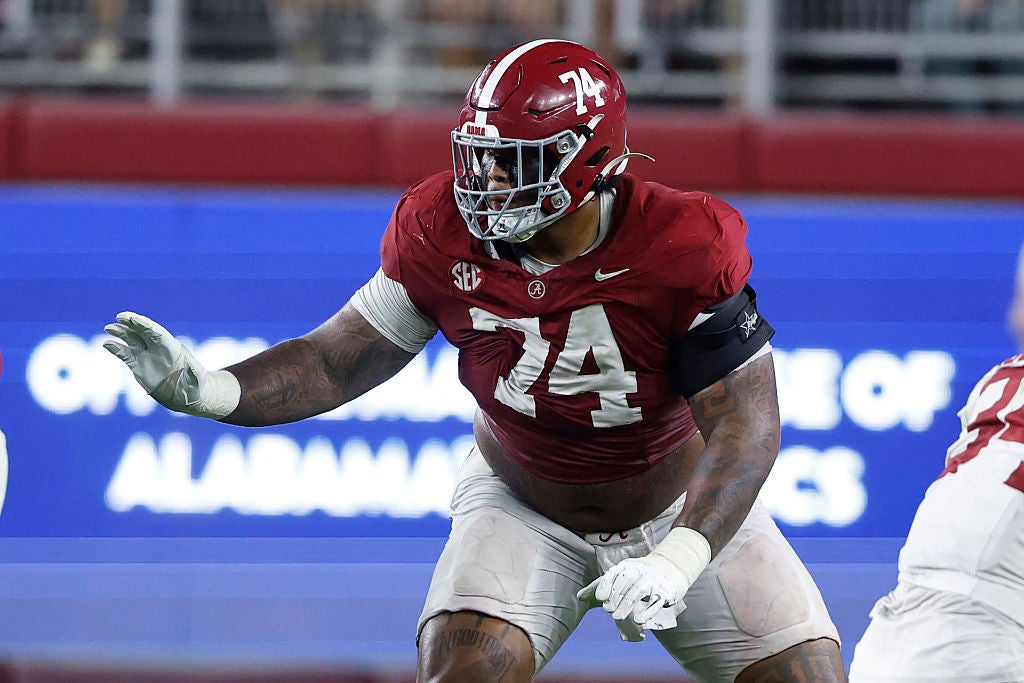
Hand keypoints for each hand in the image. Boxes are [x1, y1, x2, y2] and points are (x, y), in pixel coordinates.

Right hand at [103, 311, 239, 417]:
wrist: (185, 396)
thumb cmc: (195, 386)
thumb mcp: (197, 379)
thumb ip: (193, 371)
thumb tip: (191, 364)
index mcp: (172, 347)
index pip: (157, 332)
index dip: (145, 324)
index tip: (134, 318)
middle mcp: (157, 348)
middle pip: (143, 331)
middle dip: (132, 323)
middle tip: (119, 316)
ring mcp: (146, 356)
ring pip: (131, 340)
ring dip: (120, 332)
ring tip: (109, 327)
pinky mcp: (137, 366)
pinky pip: (124, 355)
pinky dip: (116, 349)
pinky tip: (107, 344)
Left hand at [577, 526, 710, 630]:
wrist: (669, 568)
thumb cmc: (637, 576)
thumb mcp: (619, 576)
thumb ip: (599, 586)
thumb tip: (579, 597)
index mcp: (625, 567)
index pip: (615, 574)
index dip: (607, 585)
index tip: (600, 598)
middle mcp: (639, 571)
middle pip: (626, 582)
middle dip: (616, 596)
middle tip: (608, 610)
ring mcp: (652, 581)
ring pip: (639, 591)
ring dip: (628, 604)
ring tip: (617, 617)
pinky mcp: (664, 592)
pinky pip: (656, 601)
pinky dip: (648, 611)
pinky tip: (640, 620)